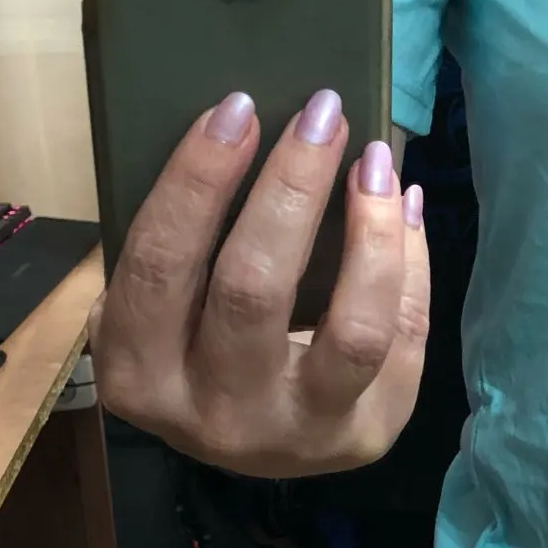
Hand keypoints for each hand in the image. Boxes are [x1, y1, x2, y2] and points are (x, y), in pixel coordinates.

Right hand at [91, 88, 428, 477]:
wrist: (252, 440)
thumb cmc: (195, 344)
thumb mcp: (157, 305)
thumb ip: (179, 243)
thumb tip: (244, 125)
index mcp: (139, 376)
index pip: (161, 266)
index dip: (198, 180)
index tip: (238, 107)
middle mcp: (217, 418)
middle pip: (254, 290)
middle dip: (292, 187)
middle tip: (322, 114)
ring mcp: (301, 435)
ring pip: (353, 329)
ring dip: (371, 231)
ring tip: (376, 160)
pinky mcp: (370, 435)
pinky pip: (403, 335)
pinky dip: (409, 259)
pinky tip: (401, 204)